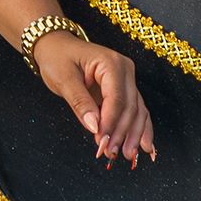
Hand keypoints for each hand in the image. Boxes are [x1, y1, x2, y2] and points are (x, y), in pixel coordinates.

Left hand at [34, 32, 155, 168]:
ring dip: (133, 134)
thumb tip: (95, 127)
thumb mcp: (63, 79)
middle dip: (122, 133)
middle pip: (130, 106)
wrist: (55, 46)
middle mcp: (125, 70)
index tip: (103, 143)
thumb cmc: (57, 58)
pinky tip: (144, 146)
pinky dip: (138, 128)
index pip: (116, 98)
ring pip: (137, 110)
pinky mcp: (124, 89)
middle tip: (112, 154)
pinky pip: (136, 110)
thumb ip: (80, 102)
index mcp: (111, 63)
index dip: (111, 123)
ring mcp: (127, 79)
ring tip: (127, 155)